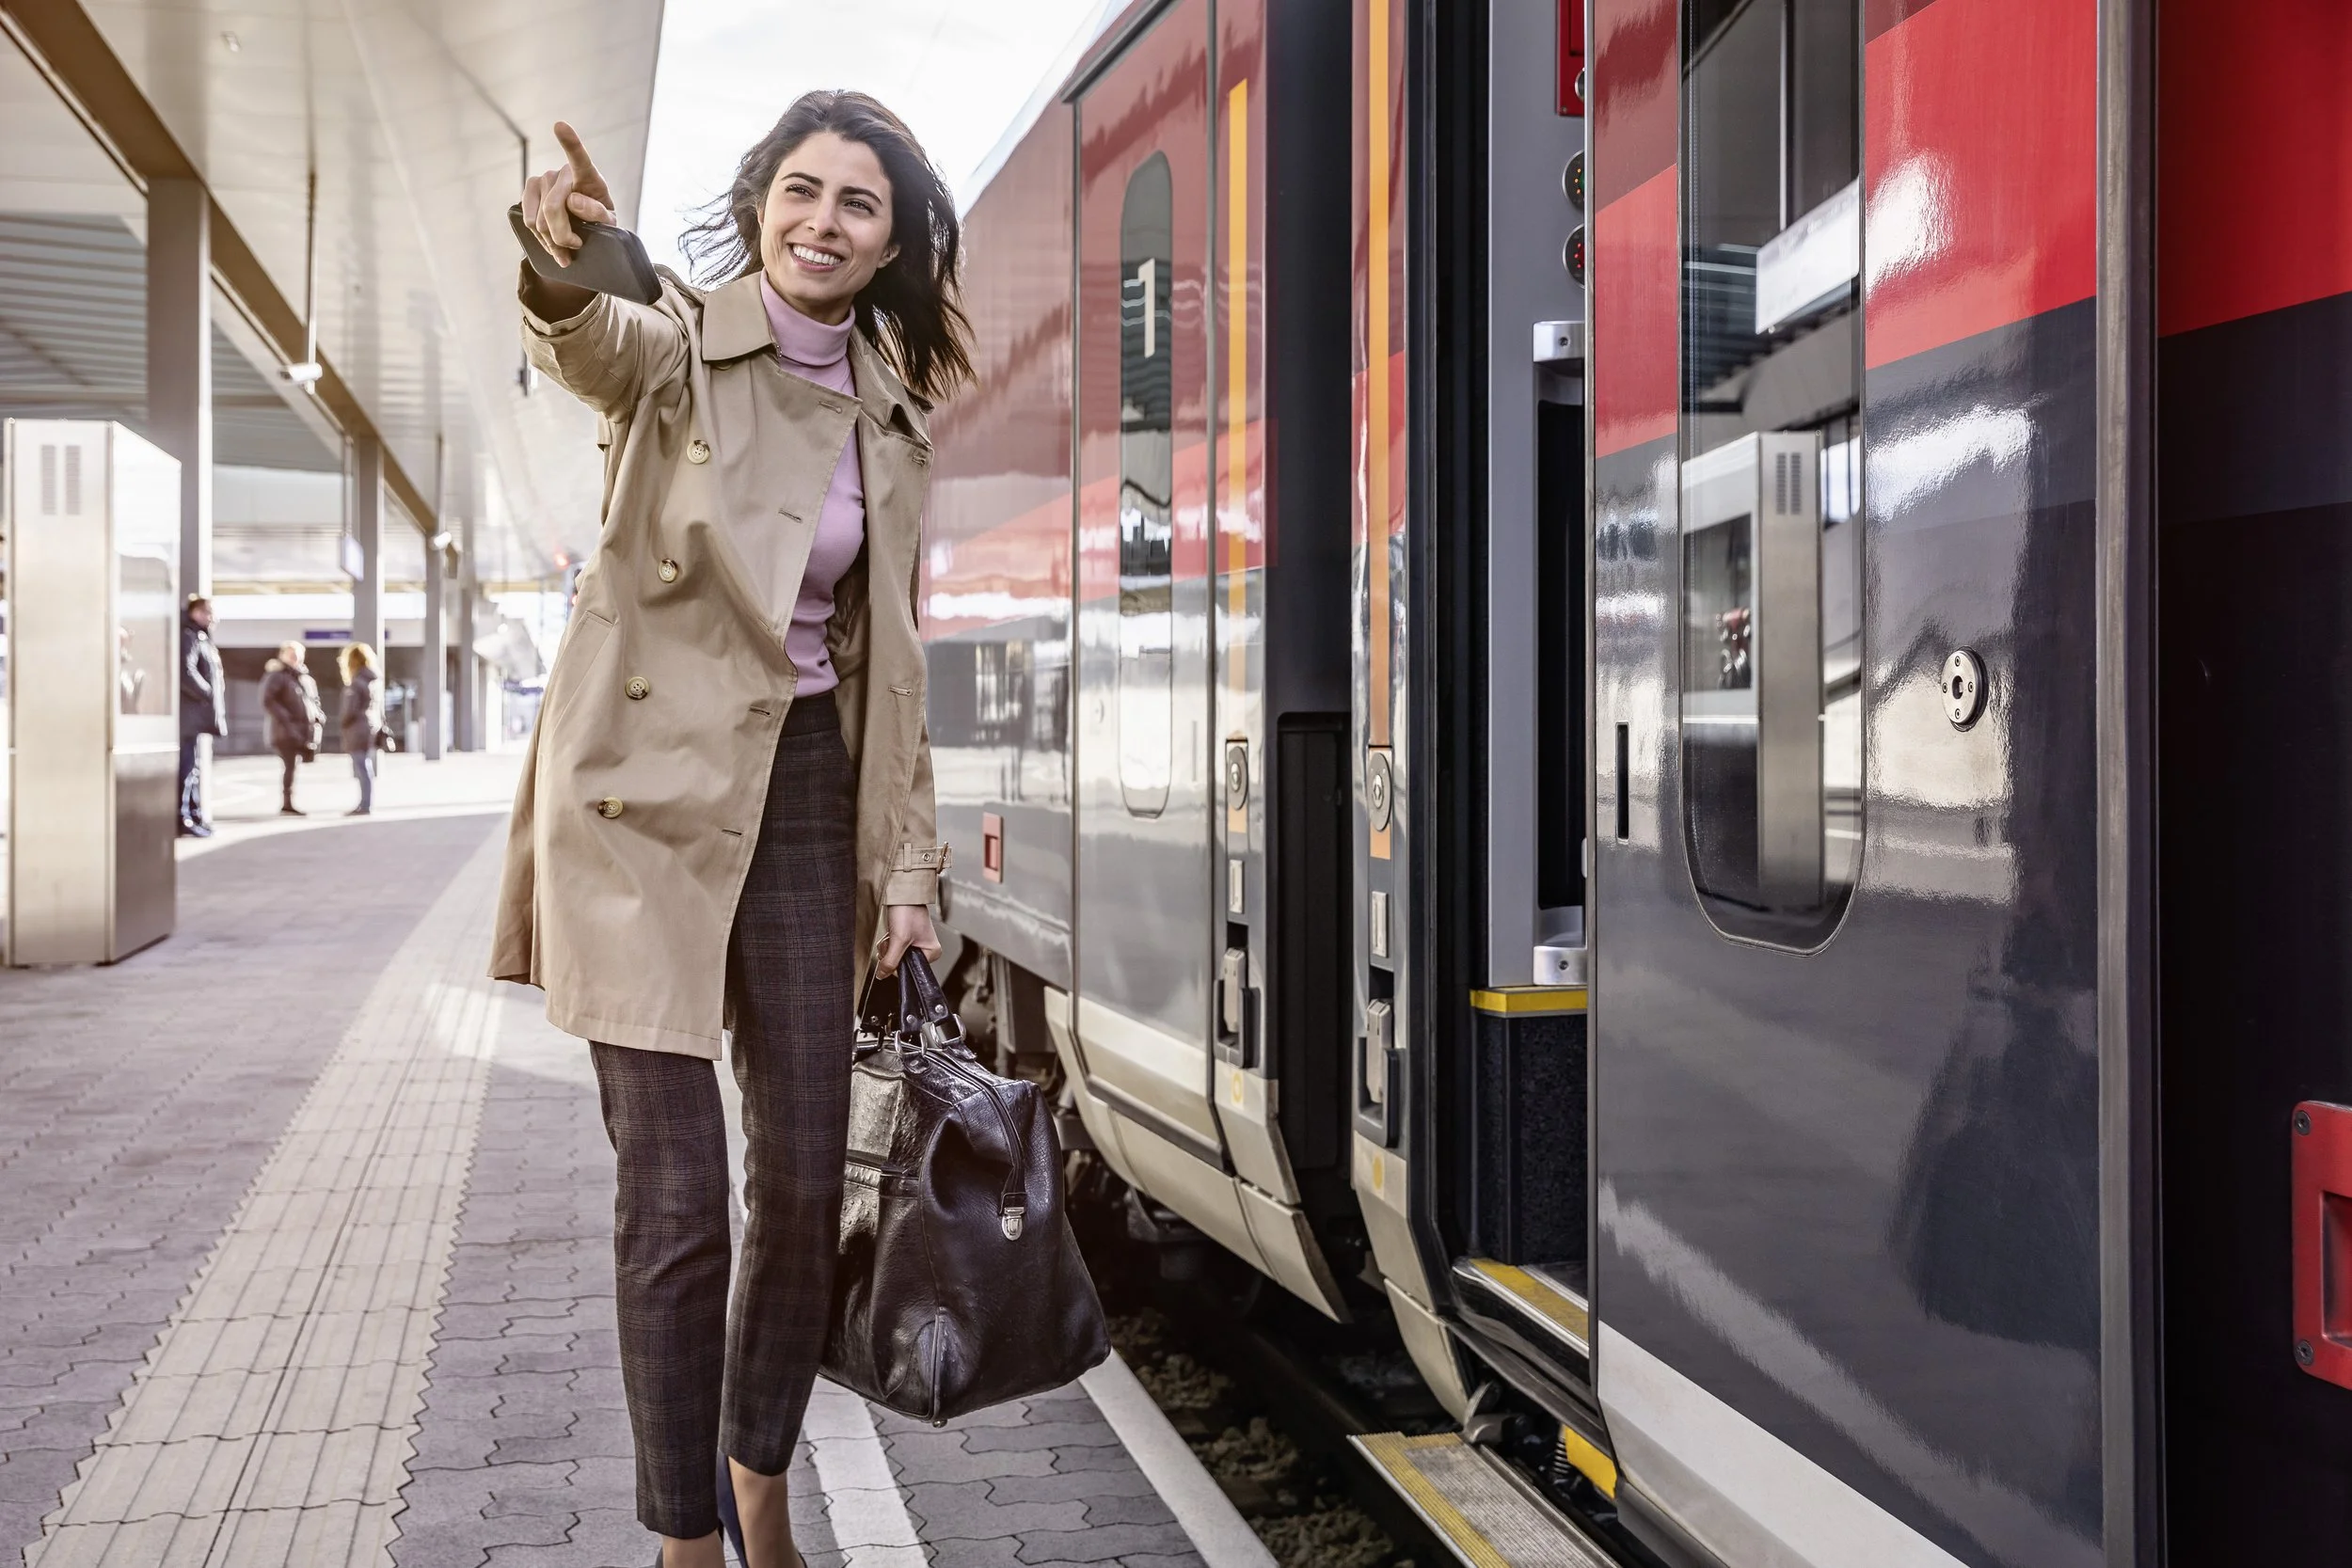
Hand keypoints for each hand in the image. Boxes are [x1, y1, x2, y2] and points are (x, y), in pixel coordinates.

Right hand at [522, 121, 615, 266]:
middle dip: (563, 236)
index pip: (579, 158)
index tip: (560, 126)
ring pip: (538, 220)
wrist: (584, 227)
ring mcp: (541, 179)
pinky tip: (552, 246)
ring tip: (566, 250)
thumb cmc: (599, 221)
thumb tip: (573, 201)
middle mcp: (560, 172)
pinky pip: (528, 220)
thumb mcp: (609, 222)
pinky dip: (540, 239)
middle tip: (576, 247)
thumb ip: (599, 214)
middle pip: (553, 209)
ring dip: (552, 242)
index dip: (570, 142)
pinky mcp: (528, 191)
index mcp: (587, 175)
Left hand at [878, 904, 940, 976]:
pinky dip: (888, 942)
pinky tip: (890, 933)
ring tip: (892, 934)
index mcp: (932, 952)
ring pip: (894, 955)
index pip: (910, 969)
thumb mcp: (899, 940)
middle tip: (893, 940)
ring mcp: (915, 944)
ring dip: (888, 947)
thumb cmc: (908, 912)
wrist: (903, 894)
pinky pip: (893, 948)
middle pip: (901, 963)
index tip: (893, 952)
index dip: (897, 964)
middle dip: (891, 953)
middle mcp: (925, 949)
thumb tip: (882, 975)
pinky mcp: (905, 938)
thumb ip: (890, 961)